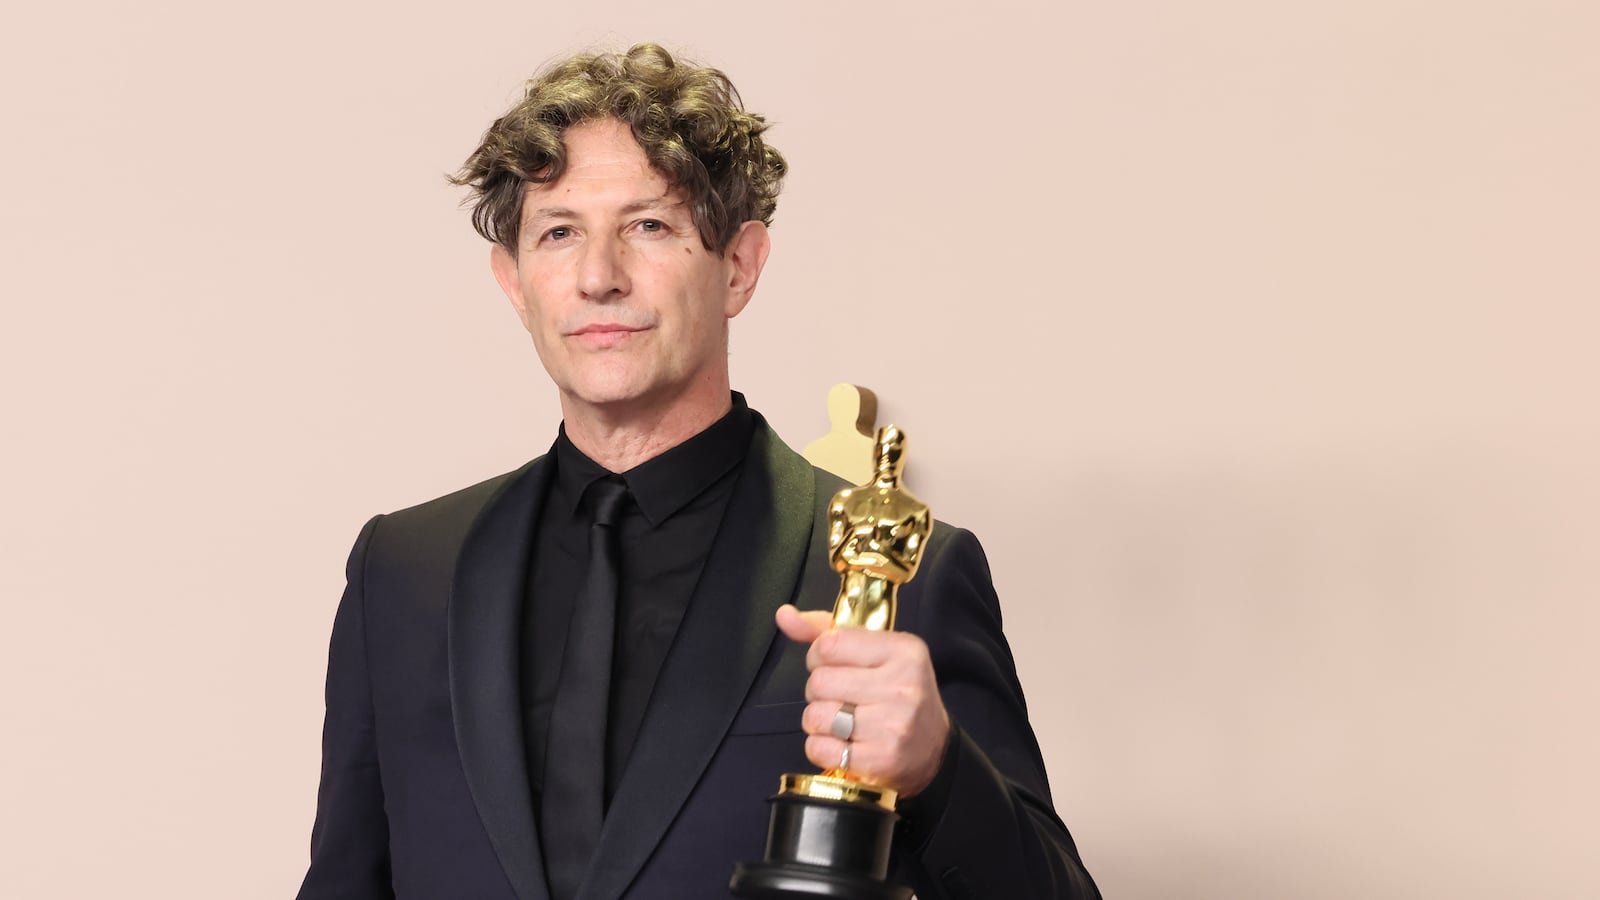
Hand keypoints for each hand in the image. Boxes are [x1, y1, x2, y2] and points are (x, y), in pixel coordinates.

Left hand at [775, 603, 950, 797]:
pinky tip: (840, 745)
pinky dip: (820, 748)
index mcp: (902, 650)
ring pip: (816, 715)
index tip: (832, 667)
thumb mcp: (876, 652)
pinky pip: (819, 748)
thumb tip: (784, 615)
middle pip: (819, 681)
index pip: (829, 644)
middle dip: (818, 691)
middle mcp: (902, 685)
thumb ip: (826, 631)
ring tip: (839, 722)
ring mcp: (893, 725)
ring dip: (818, 721)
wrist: (935, 750)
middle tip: (838, 698)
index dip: (819, 657)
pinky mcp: (881, 759)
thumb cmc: (898, 694)